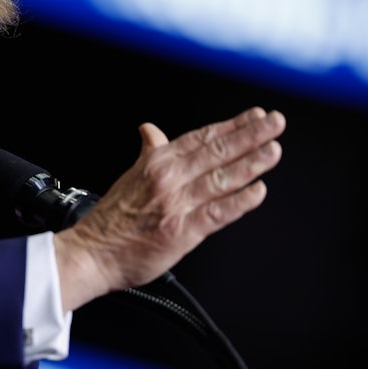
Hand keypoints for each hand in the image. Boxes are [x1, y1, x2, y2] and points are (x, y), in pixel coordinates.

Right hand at [53, 107, 285, 310]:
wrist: (92, 252)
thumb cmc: (111, 219)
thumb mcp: (129, 175)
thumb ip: (148, 152)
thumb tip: (149, 130)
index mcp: (156, 162)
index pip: (201, 137)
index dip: (232, 125)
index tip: (256, 115)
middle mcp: (167, 178)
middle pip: (216, 151)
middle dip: (250, 134)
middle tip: (275, 122)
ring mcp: (175, 204)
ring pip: (221, 177)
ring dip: (251, 162)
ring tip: (273, 150)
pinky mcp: (181, 231)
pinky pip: (216, 213)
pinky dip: (239, 201)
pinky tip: (258, 191)